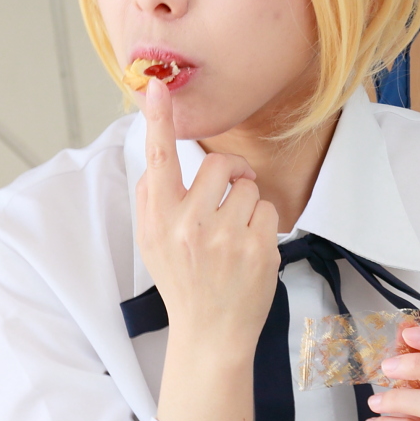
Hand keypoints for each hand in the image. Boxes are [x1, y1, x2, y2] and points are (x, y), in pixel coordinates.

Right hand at [136, 77, 279, 362]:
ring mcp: (225, 238)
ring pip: (249, 186)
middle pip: (221, 163)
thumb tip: (156, 156)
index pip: (157, 160)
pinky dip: (264, 224)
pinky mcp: (257, 249)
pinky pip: (268, 209)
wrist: (210, 334)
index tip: (157, 86)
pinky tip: (250, 248)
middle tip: (227, 197)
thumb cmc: (182, 281)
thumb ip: (151, 199)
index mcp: (158, 219)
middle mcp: (188, 225)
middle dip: (231, 174)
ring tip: (234, 236)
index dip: (157, 120)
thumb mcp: (151, 243)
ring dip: (247, 204)